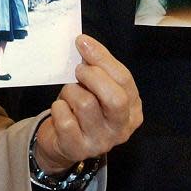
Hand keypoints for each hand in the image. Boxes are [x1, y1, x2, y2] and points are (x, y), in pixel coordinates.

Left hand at [33, 35, 141, 174]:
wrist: (63, 141)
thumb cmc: (82, 107)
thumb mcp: (95, 86)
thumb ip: (96, 65)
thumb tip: (84, 42)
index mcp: (132, 109)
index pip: (124, 79)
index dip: (102, 57)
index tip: (82, 42)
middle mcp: (121, 128)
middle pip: (115, 98)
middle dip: (92, 76)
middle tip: (78, 70)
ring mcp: (101, 142)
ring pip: (85, 104)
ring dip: (70, 91)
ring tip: (69, 94)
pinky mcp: (78, 149)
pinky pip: (65, 119)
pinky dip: (58, 108)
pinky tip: (61, 109)